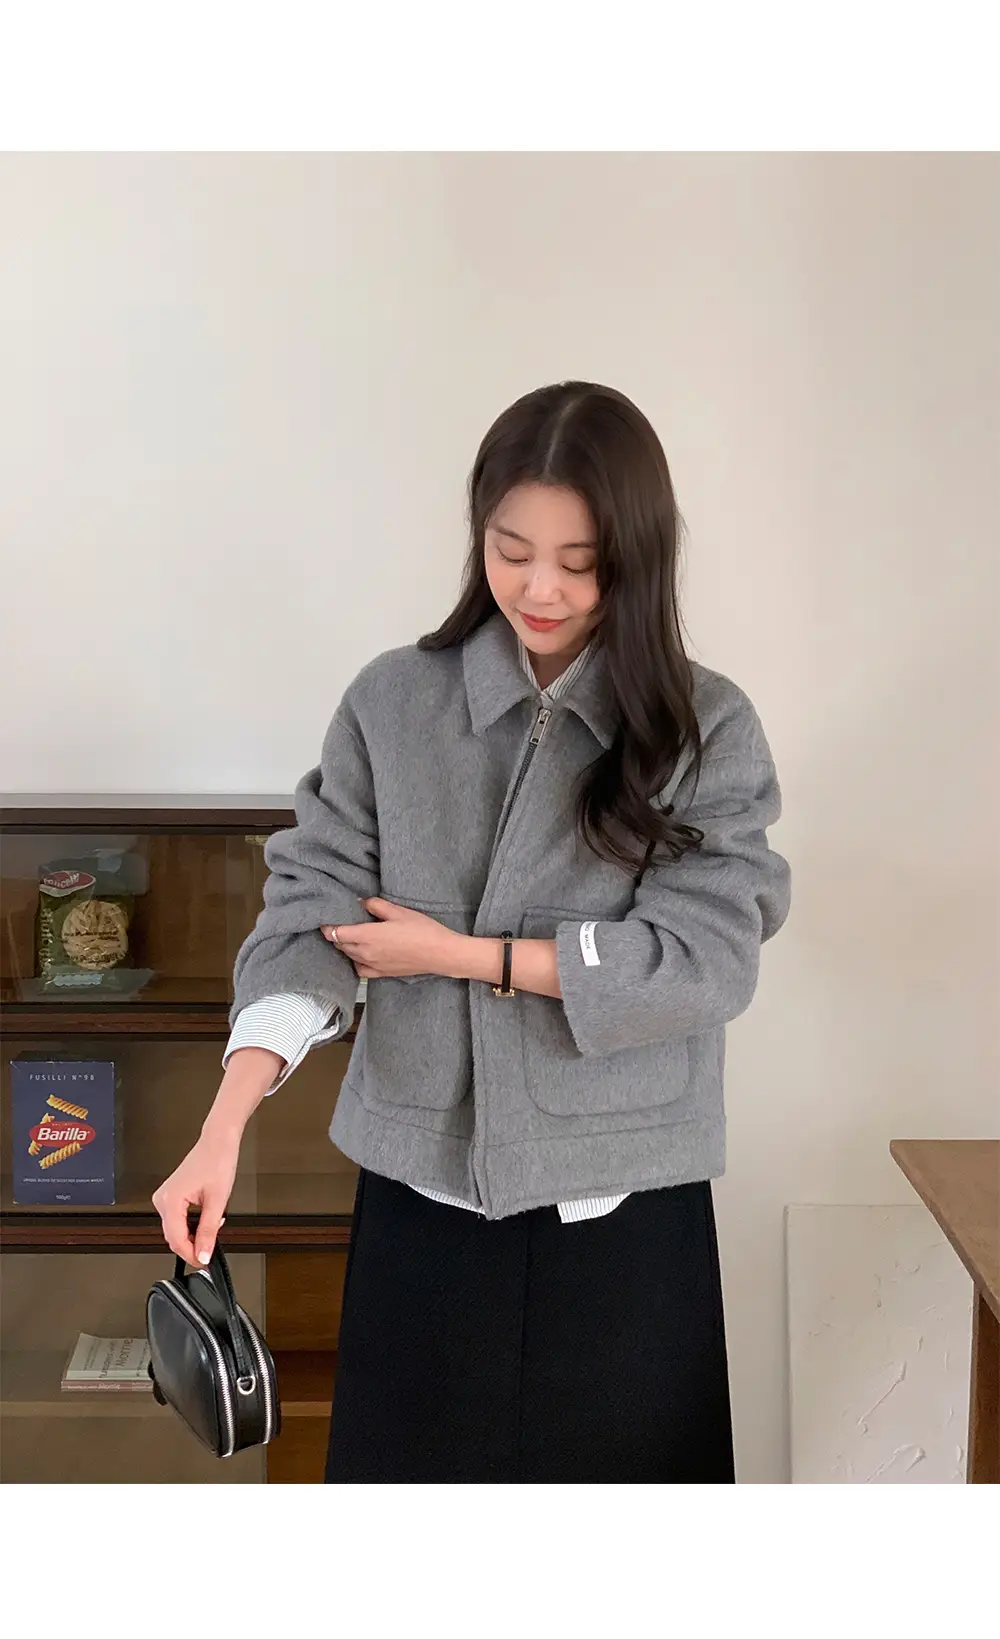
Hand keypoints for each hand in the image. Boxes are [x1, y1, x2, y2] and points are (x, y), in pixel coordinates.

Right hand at [152, 1130, 239, 1266]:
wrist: (218, 1142)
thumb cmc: (217, 1161)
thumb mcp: (217, 1201)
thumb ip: (209, 1231)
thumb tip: (204, 1253)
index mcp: (170, 1200)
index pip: (176, 1239)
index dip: (191, 1255)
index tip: (204, 1262)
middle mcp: (162, 1199)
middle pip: (173, 1236)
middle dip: (192, 1246)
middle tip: (210, 1251)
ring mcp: (165, 1197)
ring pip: (175, 1230)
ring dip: (192, 1236)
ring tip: (212, 1230)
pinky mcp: (170, 1196)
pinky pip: (177, 1220)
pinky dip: (190, 1226)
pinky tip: (204, 1222)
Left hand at [321, 896, 460, 979]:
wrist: (440, 954)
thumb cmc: (422, 930)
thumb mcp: (398, 911)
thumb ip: (375, 906)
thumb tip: (360, 902)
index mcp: (368, 936)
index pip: (337, 933)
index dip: (328, 926)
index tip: (325, 919)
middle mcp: (366, 953)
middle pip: (340, 945)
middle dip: (335, 935)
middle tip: (336, 924)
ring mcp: (373, 965)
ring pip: (348, 956)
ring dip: (344, 947)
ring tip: (348, 936)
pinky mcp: (382, 973)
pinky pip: (360, 969)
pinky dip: (355, 961)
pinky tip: (360, 954)